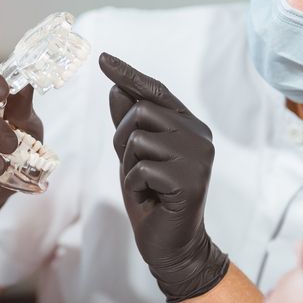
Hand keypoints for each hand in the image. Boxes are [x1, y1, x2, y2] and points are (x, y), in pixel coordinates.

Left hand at [98, 52, 228, 302]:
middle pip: (140, 111)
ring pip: (138, 138)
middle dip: (123, 140)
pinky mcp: (191, 180)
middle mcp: (199, 135)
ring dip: (129, 165)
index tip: (103, 57)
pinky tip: (152, 199)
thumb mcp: (133, 157)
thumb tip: (116, 89)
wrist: (171, 244)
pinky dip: (135, 185)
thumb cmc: (152, 199)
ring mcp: (199, 157)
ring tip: (146, 186)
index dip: (129, 74)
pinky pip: (141, 168)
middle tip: (136, 171)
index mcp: (188, 125)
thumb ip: (128, 125)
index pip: (155, 91)